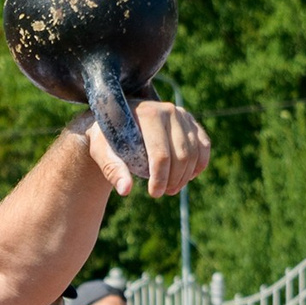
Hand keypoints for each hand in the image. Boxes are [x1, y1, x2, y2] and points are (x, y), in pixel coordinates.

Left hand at [86, 101, 210, 198]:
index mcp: (148, 115)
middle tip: (161, 193)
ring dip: (185, 176)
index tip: (154, 193)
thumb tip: (125, 190)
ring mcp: (182, 115)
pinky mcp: (190, 121)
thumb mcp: (101, 151)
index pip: (161, 154)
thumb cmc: (107, 137)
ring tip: (171, 188)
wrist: (117, 120)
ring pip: (194, 152)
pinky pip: (204, 145)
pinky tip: (188, 176)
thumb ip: (112, 169)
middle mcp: (168, 111)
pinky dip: (200, 163)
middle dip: (173, 179)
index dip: (160, 178)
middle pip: (181, 155)